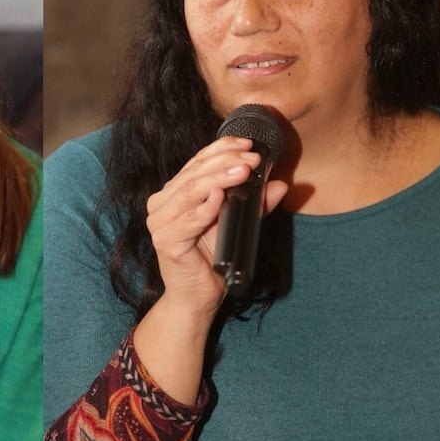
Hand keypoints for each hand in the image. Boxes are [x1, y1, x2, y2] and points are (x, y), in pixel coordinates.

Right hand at [144, 136, 287, 319]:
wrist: (198, 297)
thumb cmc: (213, 258)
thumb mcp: (238, 224)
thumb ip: (255, 204)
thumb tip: (280, 183)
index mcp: (175, 192)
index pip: (197, 162)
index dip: (222, 149)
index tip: (248, 144)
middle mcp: (162, 203)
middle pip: (195, 173)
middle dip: (226, 161)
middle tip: (252, 159)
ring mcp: (160, 222)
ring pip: (191, 190)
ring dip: (219, 178)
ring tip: (243, 171)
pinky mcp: (165, 240)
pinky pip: (188, 220)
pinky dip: (205, 207)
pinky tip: (219, 197)